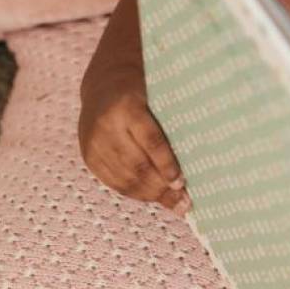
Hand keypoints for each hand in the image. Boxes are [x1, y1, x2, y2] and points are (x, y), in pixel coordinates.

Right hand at [78, 64, 190, 216]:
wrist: (104, 84)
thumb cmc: (144, 90)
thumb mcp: (158, 95)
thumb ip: (172, 120)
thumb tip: (200, 156)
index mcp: (127, 106)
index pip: (150, 141)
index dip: (166, 164)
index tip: (182, 182)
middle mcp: (106, 126)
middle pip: (136, 165)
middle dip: (162, 187)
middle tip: (184, 202)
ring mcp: (94, 143)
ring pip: (125, 178)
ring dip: (151, 195)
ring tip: (174, 204)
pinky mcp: (89, 157)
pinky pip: (113, 182)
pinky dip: (135, 193)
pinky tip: (153, 198)